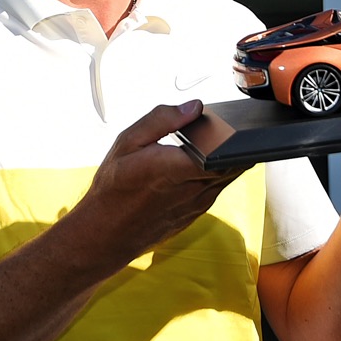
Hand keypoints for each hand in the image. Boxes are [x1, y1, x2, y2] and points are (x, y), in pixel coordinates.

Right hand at [63, 101, 242, 272]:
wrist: (106, 233)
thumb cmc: (113, 189)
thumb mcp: (127, 142)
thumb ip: (161, 120)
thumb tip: (194, 107)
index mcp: (174, 168)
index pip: (222, 151)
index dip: (231, 134)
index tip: (227, 119)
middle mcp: (191, 188)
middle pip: (232, 162)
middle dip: (233, 142)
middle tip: (225, 125)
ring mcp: (197, 203)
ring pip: (228, 175)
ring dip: (226, 158)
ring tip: (213, 141)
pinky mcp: (197, 212)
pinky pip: (217, 188)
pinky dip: (216, 173)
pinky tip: (202, 163)